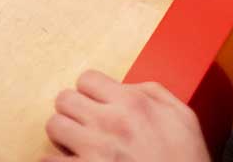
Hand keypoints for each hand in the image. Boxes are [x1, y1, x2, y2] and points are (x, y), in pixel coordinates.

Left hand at [42, 70, 210, 161]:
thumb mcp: (182, 116)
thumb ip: (153, 93)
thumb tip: (128, 87)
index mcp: (133, 103)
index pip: (87, 79)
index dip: (90, 91)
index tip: (95, 103)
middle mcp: (109, 122)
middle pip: (65, 99)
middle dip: (73, 110)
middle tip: (83, 123)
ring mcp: (94, 152)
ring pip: (54, 126)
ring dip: (63, 134)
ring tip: (76, 144)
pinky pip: (49, 161)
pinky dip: (55, 161)